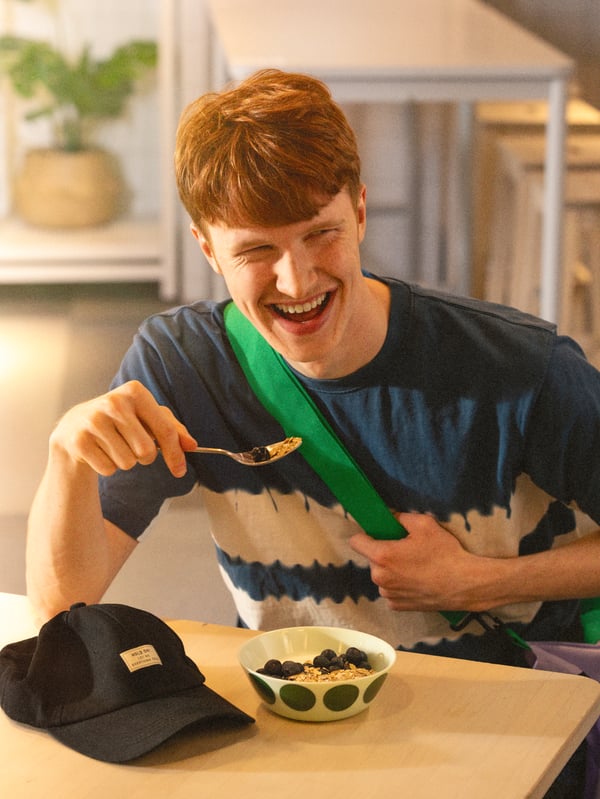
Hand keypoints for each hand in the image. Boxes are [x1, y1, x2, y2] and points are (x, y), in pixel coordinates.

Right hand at [50, 380, 196, 477]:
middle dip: (145, 456)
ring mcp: (94, 421)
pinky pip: (108, 469)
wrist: (76, 425)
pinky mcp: (79, 440)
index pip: (164, 430)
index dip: (175, 454)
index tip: (180, 470)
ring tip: (114, 446)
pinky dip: (109, 467)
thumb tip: (191, 445)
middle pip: (146, 451)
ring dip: (126, 461)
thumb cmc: (121, 420)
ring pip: (127, 462)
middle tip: (134, 446)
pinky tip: (100, 451)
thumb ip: (173, 429)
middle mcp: (114, 402)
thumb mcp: (147, 417)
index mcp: (135, 391)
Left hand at [349, 512, 485, 611]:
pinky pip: (391, 590)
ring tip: (415, 567)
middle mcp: (380, 577)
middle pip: (371, 559)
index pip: (356, 542)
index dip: (366, 535)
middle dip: (384, 553)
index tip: (379, 534)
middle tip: (406, 550)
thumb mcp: (424, 524)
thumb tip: (389, 518)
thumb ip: (400, 518)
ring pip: (382, 575)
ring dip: (391, 570)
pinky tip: (417, 581)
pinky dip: (399, 585)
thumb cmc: (444, 553)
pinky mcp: (397, 606)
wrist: (465, 584)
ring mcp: (388, 594)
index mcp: (382, 556)